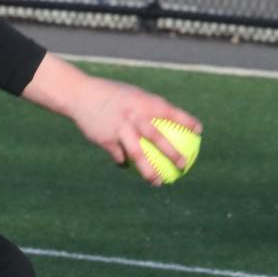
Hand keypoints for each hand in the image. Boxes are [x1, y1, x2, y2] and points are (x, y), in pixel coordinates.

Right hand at [22, 54, 202, 186]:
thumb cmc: (111, 94)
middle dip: (172, 153)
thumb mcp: (131, 95)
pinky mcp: (105, 139)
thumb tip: (170, 122)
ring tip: (158, 182)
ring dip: (149, 170)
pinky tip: (126, 166)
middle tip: (183, 165)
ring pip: (137, 153)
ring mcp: (118, 128)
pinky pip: (119, 156)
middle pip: (156, 137)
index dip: (185, 120)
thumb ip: (148, 108)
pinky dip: (124, 162)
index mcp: (141, 101)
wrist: (79, 95)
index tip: (198, 131)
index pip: (168, 112)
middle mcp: (131, 115)